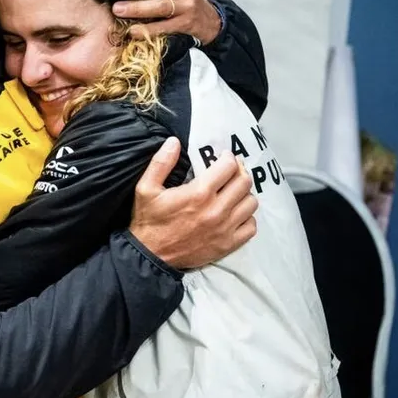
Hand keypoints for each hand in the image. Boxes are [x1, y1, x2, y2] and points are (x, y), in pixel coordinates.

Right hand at [128, 137, 257, 268]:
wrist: (151, 256)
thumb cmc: (149, 220)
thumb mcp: (146, 188)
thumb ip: (161, 162)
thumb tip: (174, 141)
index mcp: (199, 193)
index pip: (229, 167)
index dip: (228, 158)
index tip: (223, 157)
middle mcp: (216, 210)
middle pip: (244, 182)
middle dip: (239, 172)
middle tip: (231, 171)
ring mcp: (225, 229)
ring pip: (251, 203)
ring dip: (244, 194)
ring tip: (233, 192)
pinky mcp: (228, 244)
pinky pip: (251, 227)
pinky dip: (247, 217)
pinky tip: (235, 213)